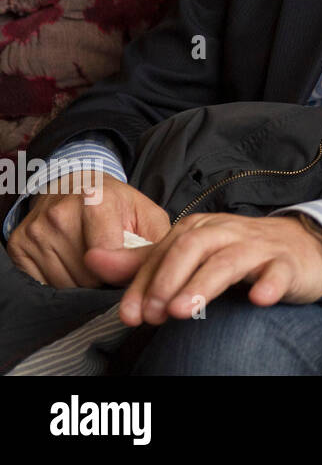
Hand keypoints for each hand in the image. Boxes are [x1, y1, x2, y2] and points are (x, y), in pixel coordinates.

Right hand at [8, 175, 169, 287]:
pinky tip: (70, 262)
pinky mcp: (19, 245)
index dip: (120, 269)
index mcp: (96, 199)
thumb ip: (154, 244)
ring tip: (91, 260)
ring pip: (65, 285)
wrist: (74, 185)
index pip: (107, 256)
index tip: (125, 263)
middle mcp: (60, 213)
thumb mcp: (146, 215)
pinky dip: (61, 281)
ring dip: (83, 283)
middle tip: (108, 260)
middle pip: (87, 276)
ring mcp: (36, 230)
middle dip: (103, 278)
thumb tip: (151, 275)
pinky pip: (44, 284)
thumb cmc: (117, 204)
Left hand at [84, 213, 321, 325]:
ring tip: (183, 311)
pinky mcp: (287, 263)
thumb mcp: (191, 254)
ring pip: (228, 261)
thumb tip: (92, 259)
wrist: (303, 247)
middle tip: (152, 315)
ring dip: (204, 284)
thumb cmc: (241, 253)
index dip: (143, 283)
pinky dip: (269, 283)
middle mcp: (226, 233)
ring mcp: (258, 247)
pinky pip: (278, 272)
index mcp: (199, 229)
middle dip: (167, 281)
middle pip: (191, 249)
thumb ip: (144, 262)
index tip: (129, 316)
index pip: (164, 253)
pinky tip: (259, 299)